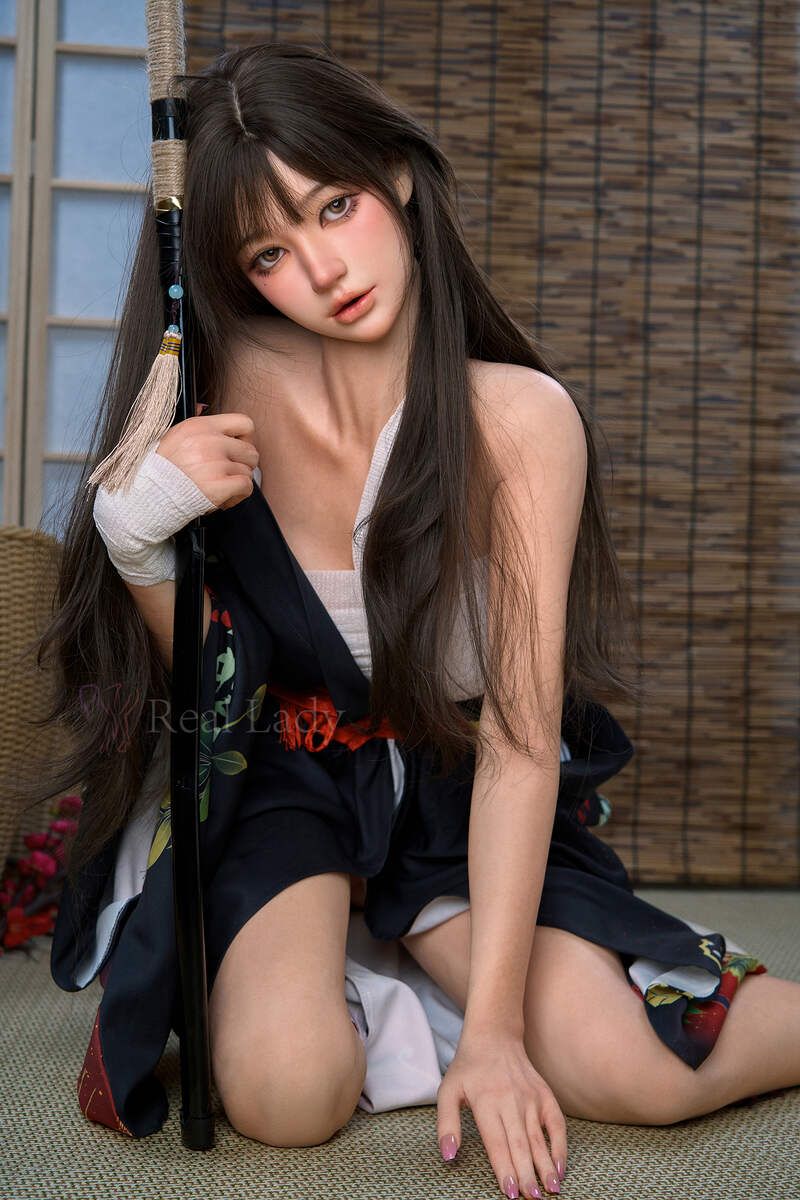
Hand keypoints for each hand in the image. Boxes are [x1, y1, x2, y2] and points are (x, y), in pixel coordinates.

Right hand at [155, 409, 259, 510]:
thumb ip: (194, 425)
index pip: (244, 423)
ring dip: (237, 481)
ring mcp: (216, 464)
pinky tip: (224, 496)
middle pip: (250, 450)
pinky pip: (246, 486)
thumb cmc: (161, 470)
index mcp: (200, 426)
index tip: (238, 448)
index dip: (246, 438)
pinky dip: (239, 494)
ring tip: (219, 486)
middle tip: (227, 472)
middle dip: (243, 464)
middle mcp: (210, 442)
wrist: (150, 495)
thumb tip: (202, 406)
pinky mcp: (220, 485)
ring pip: (248, 471)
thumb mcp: (172, 436)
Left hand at [437, 1029, 566, 1197]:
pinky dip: (560, 1146)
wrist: (494, 1036)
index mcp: (486, 1102)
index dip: (504, 1168)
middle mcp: (511, 1100)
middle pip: (520, 1145)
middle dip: (527, 1175)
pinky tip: (560, 1167)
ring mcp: (531, 1098)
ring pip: (539, 1138)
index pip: (497, 1142)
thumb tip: (449, 1155)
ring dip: (546, 1166)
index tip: (510, 1193)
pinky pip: (557, 1124)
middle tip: (532, 1199)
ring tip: (551, 1190)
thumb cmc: (468, 1068)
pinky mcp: (545, 1095)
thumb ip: (447, 1125)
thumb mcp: (448, 1092)